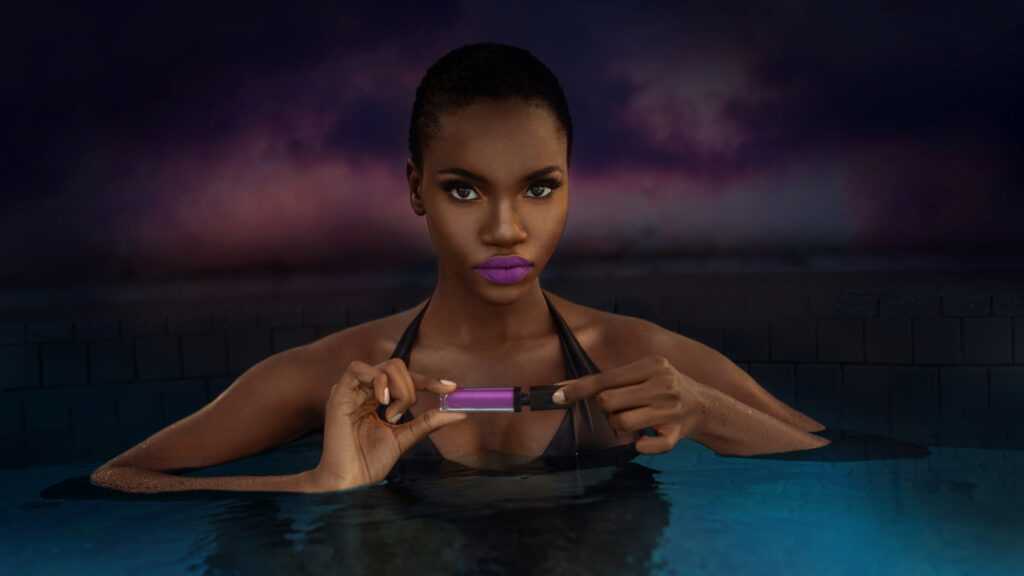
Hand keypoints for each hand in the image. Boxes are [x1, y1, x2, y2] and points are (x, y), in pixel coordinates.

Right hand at [311, 358, 465, 490]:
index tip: (451, 388)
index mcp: (375, 399)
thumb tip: (460, 412)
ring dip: (399, 388)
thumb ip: (428, 421)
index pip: (404, 379)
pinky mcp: (338, 395)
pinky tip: (384, 401)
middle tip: (403, 415)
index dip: (428, 380)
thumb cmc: (371, 462)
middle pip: (396, 367)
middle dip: (411, 388)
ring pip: (384, 367)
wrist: (351, 481)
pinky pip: (358, 369)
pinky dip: (378, 381)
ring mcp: (349, 391)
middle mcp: (362, 391)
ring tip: (392, 415)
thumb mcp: (406, 437)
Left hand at [552, 355, 707, 453]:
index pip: (605, 379)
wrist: (705, 405)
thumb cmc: (663, 388)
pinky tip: (647, 435)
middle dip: (606, 408)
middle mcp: (663, 385)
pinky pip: (644, 445)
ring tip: (636, 418)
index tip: (554, 396)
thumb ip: (610, 380)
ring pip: (620, 423)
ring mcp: (671, 410)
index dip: (577, 389)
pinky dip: (640, 444)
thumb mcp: (644, 373)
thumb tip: (564, 388)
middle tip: (622, 406)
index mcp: (652, 365)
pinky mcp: (676, 434)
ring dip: (620, 426)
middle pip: (607, 402)